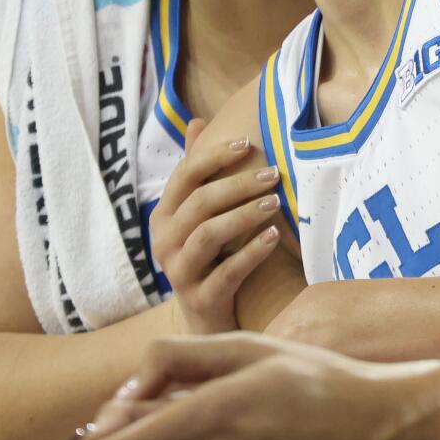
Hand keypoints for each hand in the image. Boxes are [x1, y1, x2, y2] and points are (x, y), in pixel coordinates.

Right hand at [149, 117, 291, 333]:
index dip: (215, 156)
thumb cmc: (207, 257)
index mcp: (164, 216)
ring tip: (276, 203)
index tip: (248, 143)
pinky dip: (251, 253)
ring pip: (208, 235)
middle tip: (274, 175)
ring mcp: (179, 272)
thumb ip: (196, 173)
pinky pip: (226, 272)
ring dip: (244, 215)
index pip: (184, 175)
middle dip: (238, 185)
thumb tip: (197, 121)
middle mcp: (164, 242)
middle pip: (199, 203)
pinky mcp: (200, 300)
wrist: (205, 319)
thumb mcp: (198, 215)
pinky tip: (274, 238)